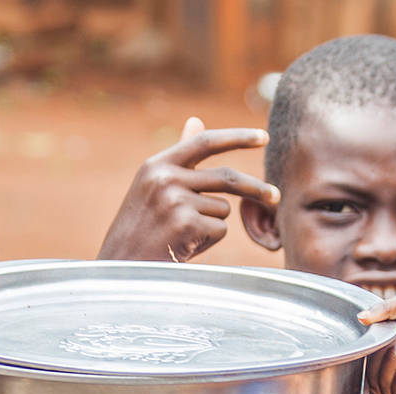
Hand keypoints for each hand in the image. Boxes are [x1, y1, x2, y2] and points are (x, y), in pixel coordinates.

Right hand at [96, 117, 277, 261]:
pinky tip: (183, 247)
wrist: (119, 269)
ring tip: (183, 237)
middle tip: (276, 196)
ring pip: (222, 209)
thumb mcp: (152, 186)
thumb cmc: (139, 229)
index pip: (204, 142)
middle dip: (255, 188)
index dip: (237, 138)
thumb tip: (196, 122)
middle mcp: (165, 178)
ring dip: (211, 226)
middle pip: (226, 177)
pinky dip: (207, 242)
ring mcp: (175, 201)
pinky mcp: (186, 225)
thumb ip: (179, 158)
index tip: (262, 136)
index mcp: (157, 165)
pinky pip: (218, 230)